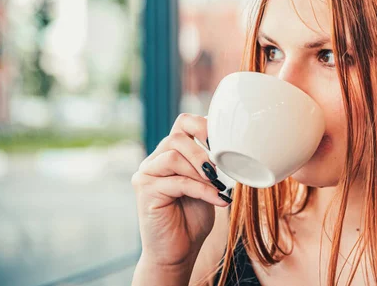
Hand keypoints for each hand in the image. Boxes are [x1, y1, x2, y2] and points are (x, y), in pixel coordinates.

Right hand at [131, 113, 230, 266]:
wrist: (177, 253)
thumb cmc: (193, 219)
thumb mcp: (207, 185)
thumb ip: (210, 164)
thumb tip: (231, 147)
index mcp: (170, 153)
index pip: (182, 123)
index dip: (203, 126)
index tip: (224, 141)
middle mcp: (154, 160)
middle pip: (176, 137)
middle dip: (203, 153)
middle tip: (221, 172)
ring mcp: (146, 174)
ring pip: (173, 156)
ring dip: (201, 171)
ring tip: (219, 187)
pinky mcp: (145, 191)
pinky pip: (177, 181)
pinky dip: (202, 189)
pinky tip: (218, 200)